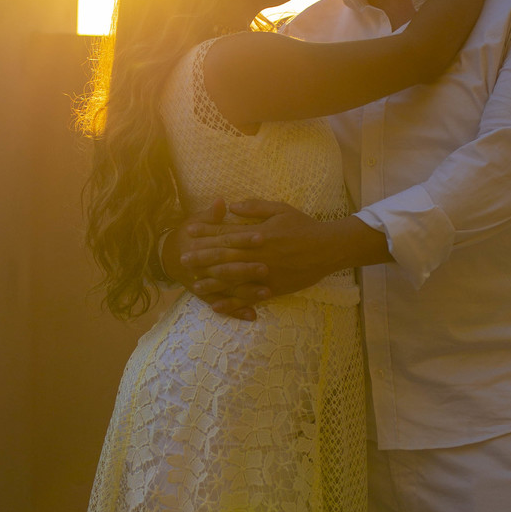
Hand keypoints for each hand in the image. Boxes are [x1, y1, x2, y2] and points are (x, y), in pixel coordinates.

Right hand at [168, 198, 271, 320]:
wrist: (168, 257)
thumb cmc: (189, 235)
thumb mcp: (196, 221)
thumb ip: (211, 215)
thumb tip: (222, 202)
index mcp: (203, 243)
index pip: (226, 240)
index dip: (243, 239)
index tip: (262, 237)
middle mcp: (203, 264)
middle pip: (227, 266)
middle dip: (246, 268)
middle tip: (267, 268)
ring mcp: (204, 282)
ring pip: (226, 288)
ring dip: (246, 292)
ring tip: (267, 293)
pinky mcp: (206, 295)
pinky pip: (221, 305)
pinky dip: (235, 311)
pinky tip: (252, 315)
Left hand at [183, 198, 388, 298]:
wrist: (328, 248)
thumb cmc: (304, 226)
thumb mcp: (280, 209)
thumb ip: (255, 207)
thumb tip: (230, 206)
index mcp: (258, 234)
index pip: (227, 233)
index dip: (207, 232)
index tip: (189, 231)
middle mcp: (258, 254)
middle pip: (225, 256)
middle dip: (202, 258)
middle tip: (182, 260)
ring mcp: (265, 273)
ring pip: (233, 279)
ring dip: (211, 282)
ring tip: (193, 284)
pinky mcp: (273, 288)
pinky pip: (248, 297)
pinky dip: (232, 302)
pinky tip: (216, 305)